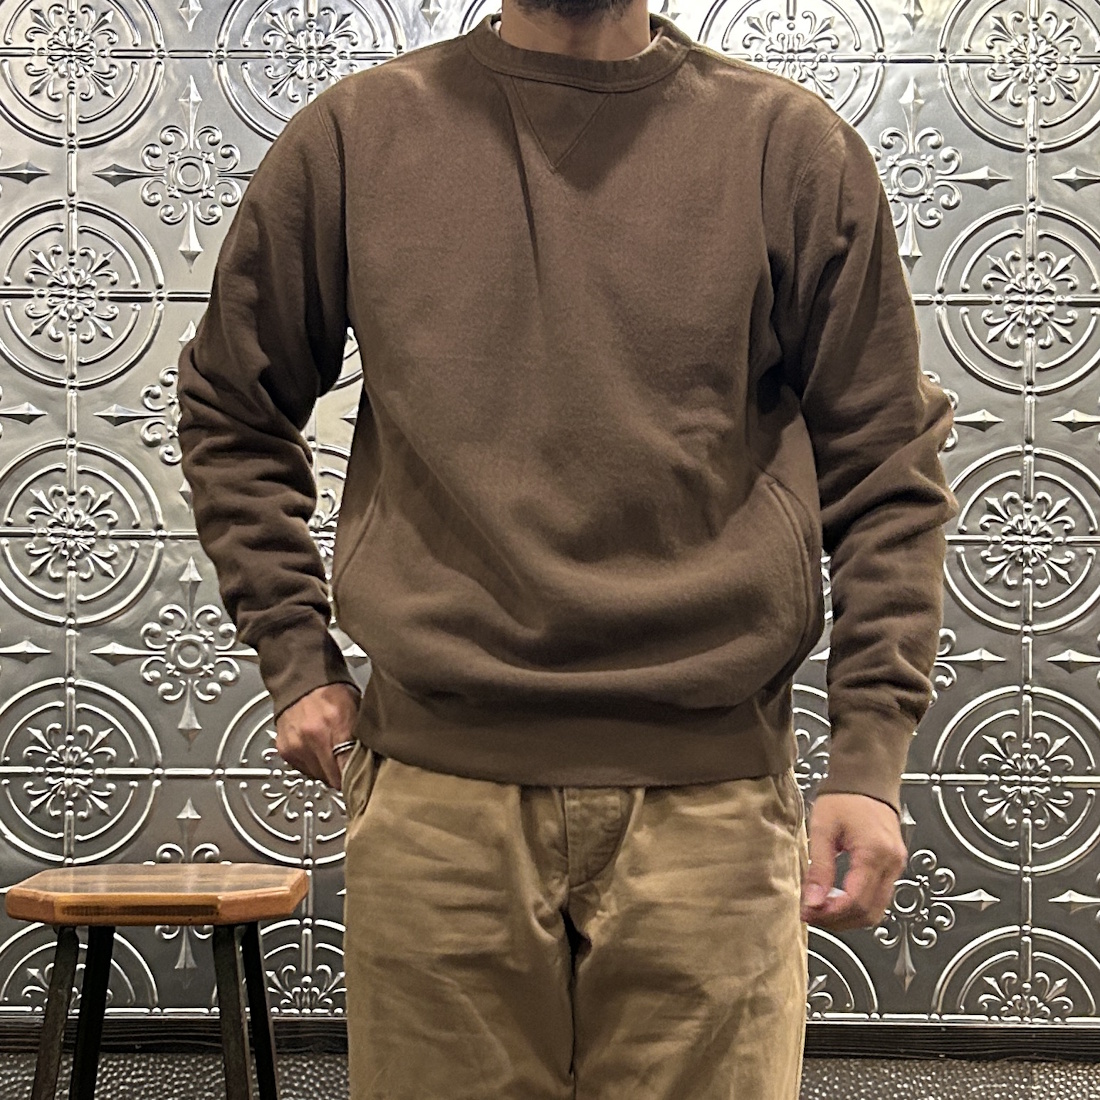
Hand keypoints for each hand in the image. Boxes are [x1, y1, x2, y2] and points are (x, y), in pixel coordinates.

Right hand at [274, 682, 361, 790]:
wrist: (302, 681)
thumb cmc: (331, 692)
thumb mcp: (357, 709)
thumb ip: (362, 736)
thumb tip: (372, 760)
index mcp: (337, 726)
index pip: (349, 770)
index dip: (358, 778)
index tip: (363, 781)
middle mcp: (314, 738)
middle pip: (333, 778)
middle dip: (343, 777)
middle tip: (350, 768)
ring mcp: (297, 746)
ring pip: (318, 777)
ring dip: (327, 770)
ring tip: (332, 754)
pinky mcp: (285, 750)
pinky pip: (304, 769)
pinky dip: (312, 765)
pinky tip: (318, 751)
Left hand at [800, 792, 906, 929]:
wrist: (866, 779)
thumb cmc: (845, 797)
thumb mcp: (822, 829)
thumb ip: (819, 867)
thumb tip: (812, 900)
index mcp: (874, 853)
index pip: (856, 901)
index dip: (831, 914)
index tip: (809, 913)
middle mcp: (891, 863)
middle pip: (869, 913)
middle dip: (839, 921)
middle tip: (812, 915)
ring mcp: (896, 865)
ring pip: (877, 910)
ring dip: (849, 917)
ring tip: (821, 908)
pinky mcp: (894, 865)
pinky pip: (880, 897)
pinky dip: (858, 905)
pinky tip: (837, 899)